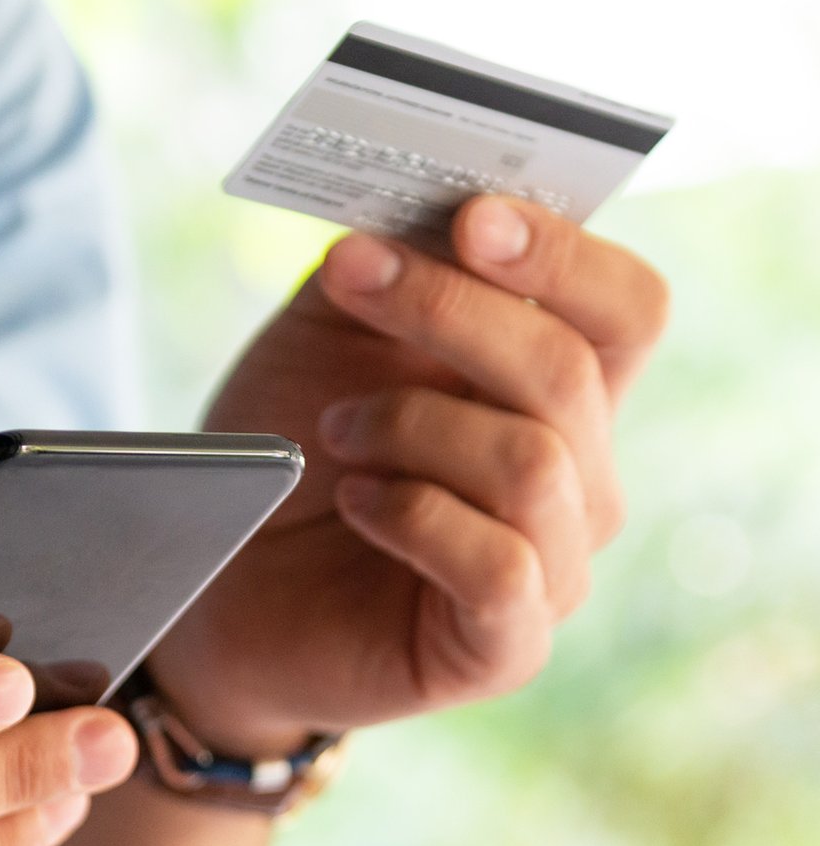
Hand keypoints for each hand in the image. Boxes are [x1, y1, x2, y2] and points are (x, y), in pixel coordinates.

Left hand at [154, 195, 669, 754]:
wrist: (220, 591)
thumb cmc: (285, 455)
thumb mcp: (322, 337)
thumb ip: (384, 264)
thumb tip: (430, 200)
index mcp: (555, 389)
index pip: (625, 308)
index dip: (563, 254)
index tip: (470, 216)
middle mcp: (578, 475)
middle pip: (569, 369)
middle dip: (449, 311)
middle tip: (349, 281)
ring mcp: (553, 565)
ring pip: (533, 461)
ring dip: (413, 425)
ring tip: (333, 433)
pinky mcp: (505, 645)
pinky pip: (502, 565)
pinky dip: (417, 518)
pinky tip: (358, 500)